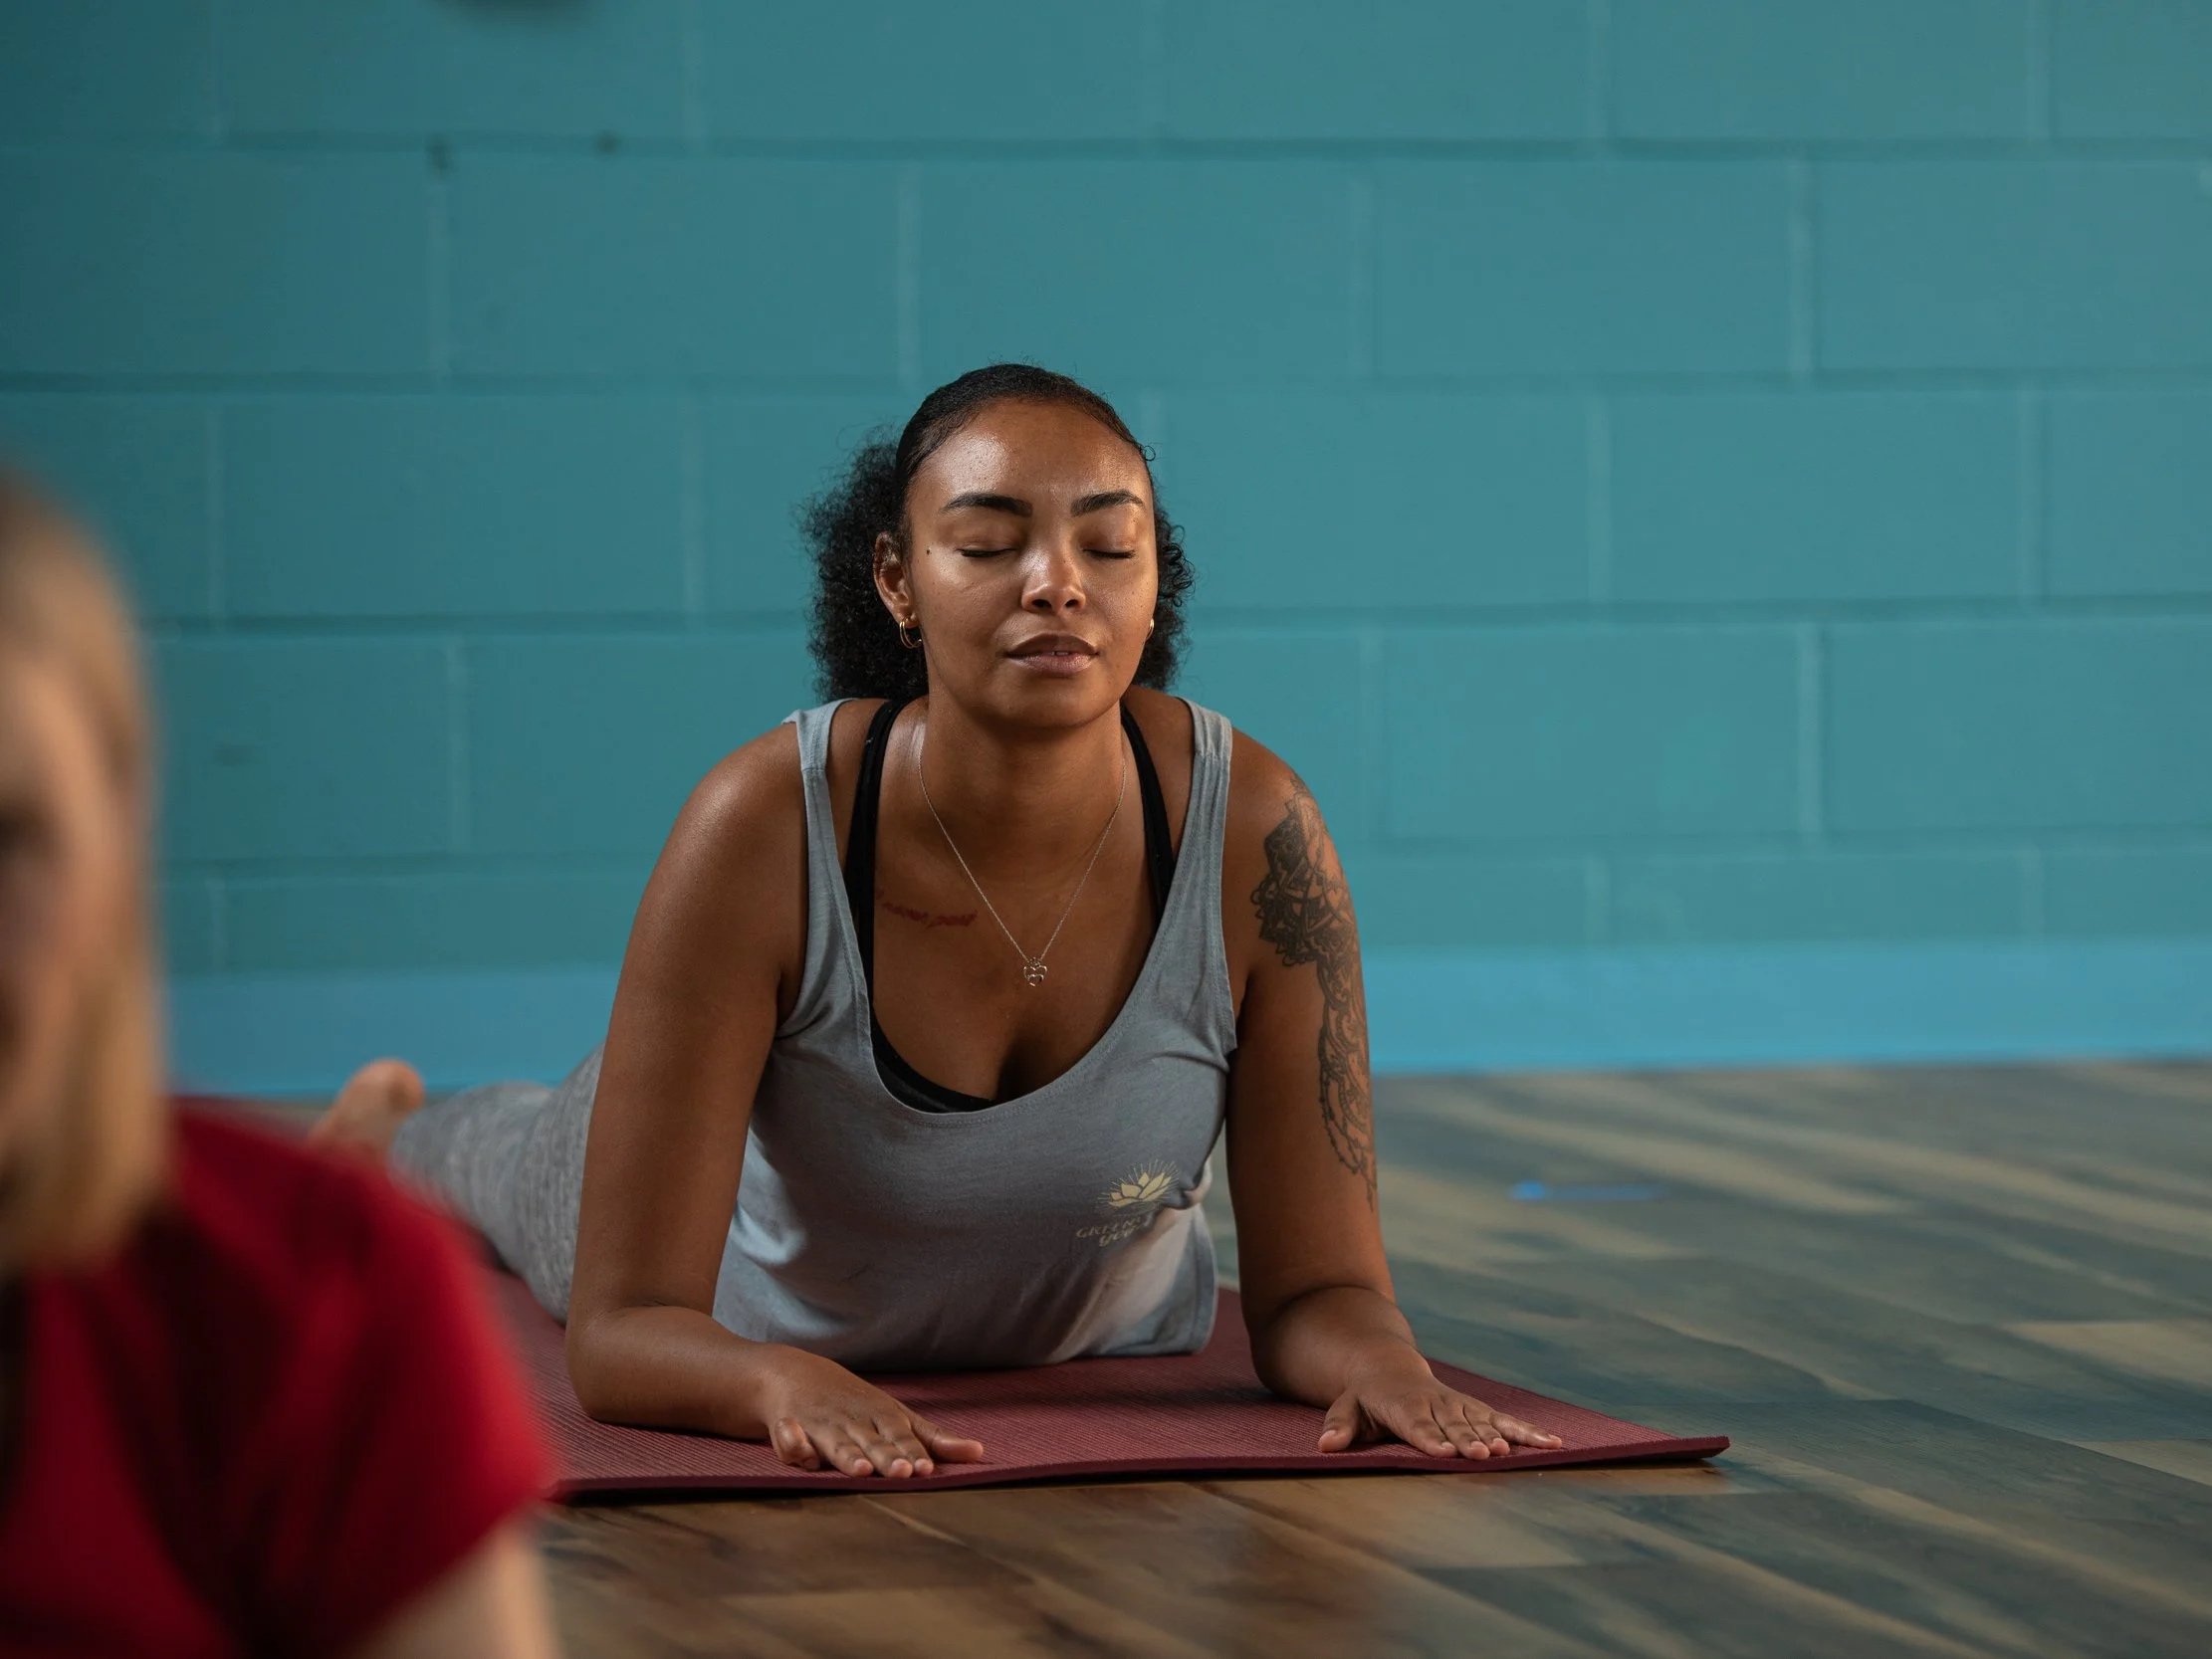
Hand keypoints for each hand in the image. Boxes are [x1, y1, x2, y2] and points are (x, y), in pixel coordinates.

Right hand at [750, 1345, 985, 1477]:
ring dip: (847, 1455)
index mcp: (882, 1415)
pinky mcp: (790, 1428)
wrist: (792, 1372)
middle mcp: (854, 1419)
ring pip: (836, 1442)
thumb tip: (979, 1453)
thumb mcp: (895, 1416)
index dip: (913, 1453)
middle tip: (902, 1473)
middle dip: (887, 1457)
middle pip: (873, 1441)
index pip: (902, 1436)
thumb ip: (934, 1439)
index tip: (926, 1469)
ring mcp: (822, 1424)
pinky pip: (790, 1441)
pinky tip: (805, 1459)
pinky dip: (795, 1446)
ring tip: (860, 1470)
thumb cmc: (855, 1403)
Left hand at [1317, 1350, 1564, 1458]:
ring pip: (1483, 1421)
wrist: (1389, 1366)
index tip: (1444, 1453)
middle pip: (1454, 1425)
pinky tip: (1553, 1444)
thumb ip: (1339, 1426)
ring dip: (1499, 1437)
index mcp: (1403, 1404)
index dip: (1430, 1438)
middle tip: (1483, 1457)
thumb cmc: (1366, 1397)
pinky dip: (1528, 1432)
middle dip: (1469, 1440)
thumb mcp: (1347, 1407)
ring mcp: (1460, 1405)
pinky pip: (1505, 1420)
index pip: (1417, 1424)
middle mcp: (1436, 1402)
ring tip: (1512, 1453)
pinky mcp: (1478, 1409)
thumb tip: (1325, 1445)